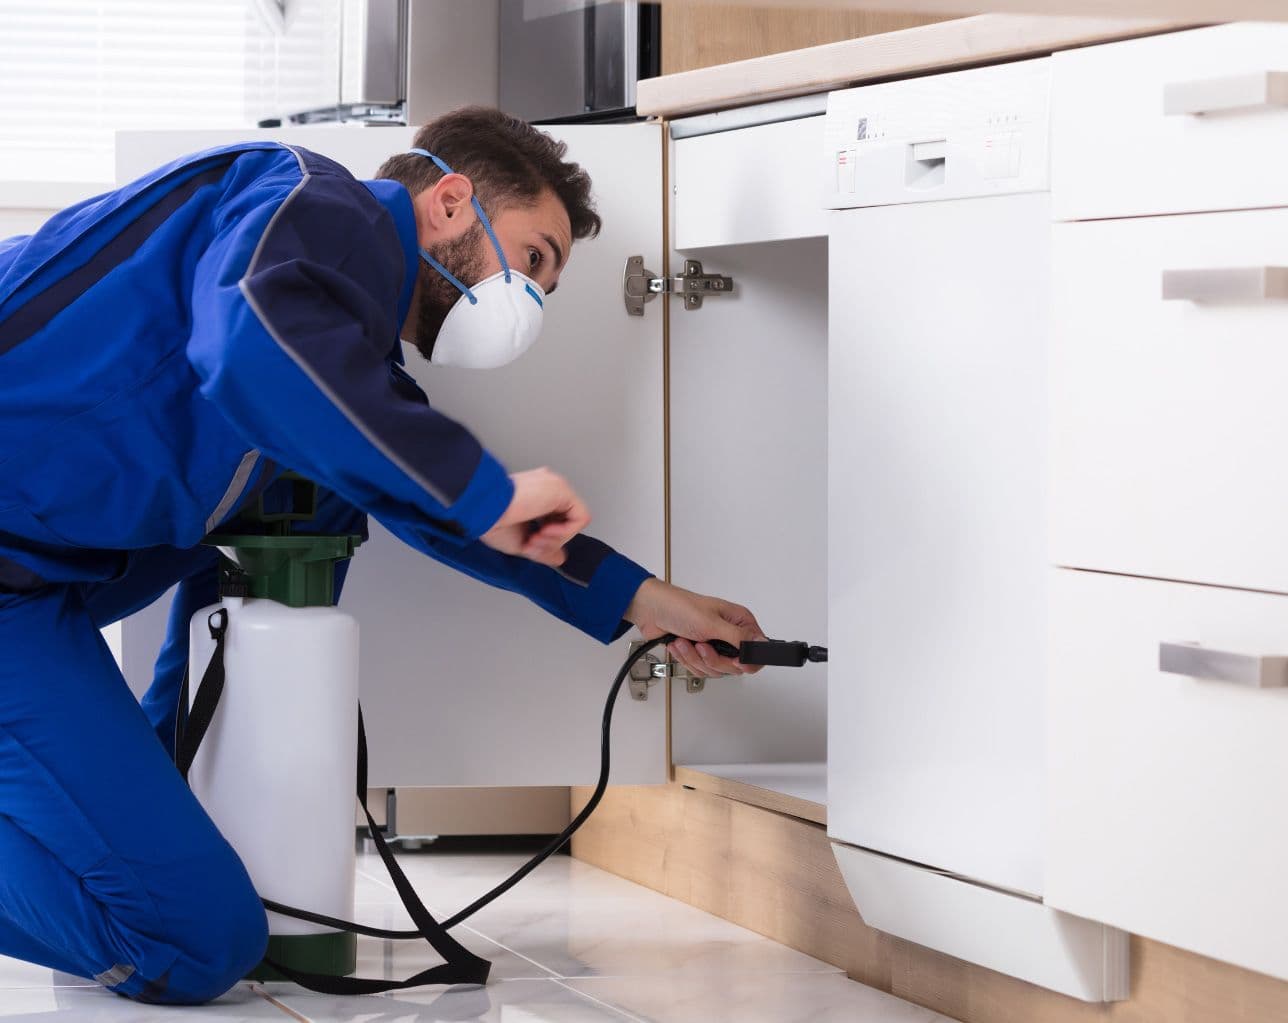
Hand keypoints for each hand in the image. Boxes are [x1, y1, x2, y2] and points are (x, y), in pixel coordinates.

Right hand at [480, 467, 590, 567]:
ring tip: (534, 538)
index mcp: (535, 496)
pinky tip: (544, 531)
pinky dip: (565, 533)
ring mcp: (555, 487)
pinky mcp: (561, 489)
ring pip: (574, 521)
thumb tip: (560, 559)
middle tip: (531, 543)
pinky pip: (580, 517)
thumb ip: (544, 549)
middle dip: (551, 541)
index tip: (528, 544)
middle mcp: (547, 488)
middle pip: (566, 522)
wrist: (482, 508)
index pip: (554, 522)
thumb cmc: (490, 520)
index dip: (546, 540)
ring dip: (556, 539)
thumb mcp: (521, 542)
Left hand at [624, 578, 766, 676]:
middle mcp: (729, 634)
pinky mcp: (698, 653)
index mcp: (739, 621)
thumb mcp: (712, 623)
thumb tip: (761, 645)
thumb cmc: (679, 607)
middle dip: (712, 659)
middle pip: (733, 666)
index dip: (747, 661)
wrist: (651, 610)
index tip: (734, 662)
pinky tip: (680, 645)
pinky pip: (699, 669)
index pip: (756, 649)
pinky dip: (686, 659)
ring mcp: (713, 644)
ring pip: (714, 669)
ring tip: (686, 642)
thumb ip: (739, 637)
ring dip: (695, 658)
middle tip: (701, 645)